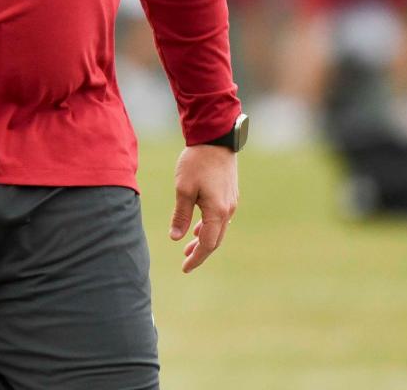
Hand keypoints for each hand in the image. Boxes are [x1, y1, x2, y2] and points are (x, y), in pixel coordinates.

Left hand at [169, 144, 238, 273]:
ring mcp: (231, 202)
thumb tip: (176, 238)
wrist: (215, 139)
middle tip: (185, 261)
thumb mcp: (183, 189)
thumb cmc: (197, 162)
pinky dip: (210, 227)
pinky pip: (221, 218)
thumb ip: (181, 215)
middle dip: (200, 252)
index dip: (196, 258)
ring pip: (218, 229)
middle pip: (215, 240)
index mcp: (217, 212)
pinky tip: (199, 227)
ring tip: (189, 247)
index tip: (185, 268)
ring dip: (204, 239)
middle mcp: (228, 210)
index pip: (208, 244)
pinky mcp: (230, 194)